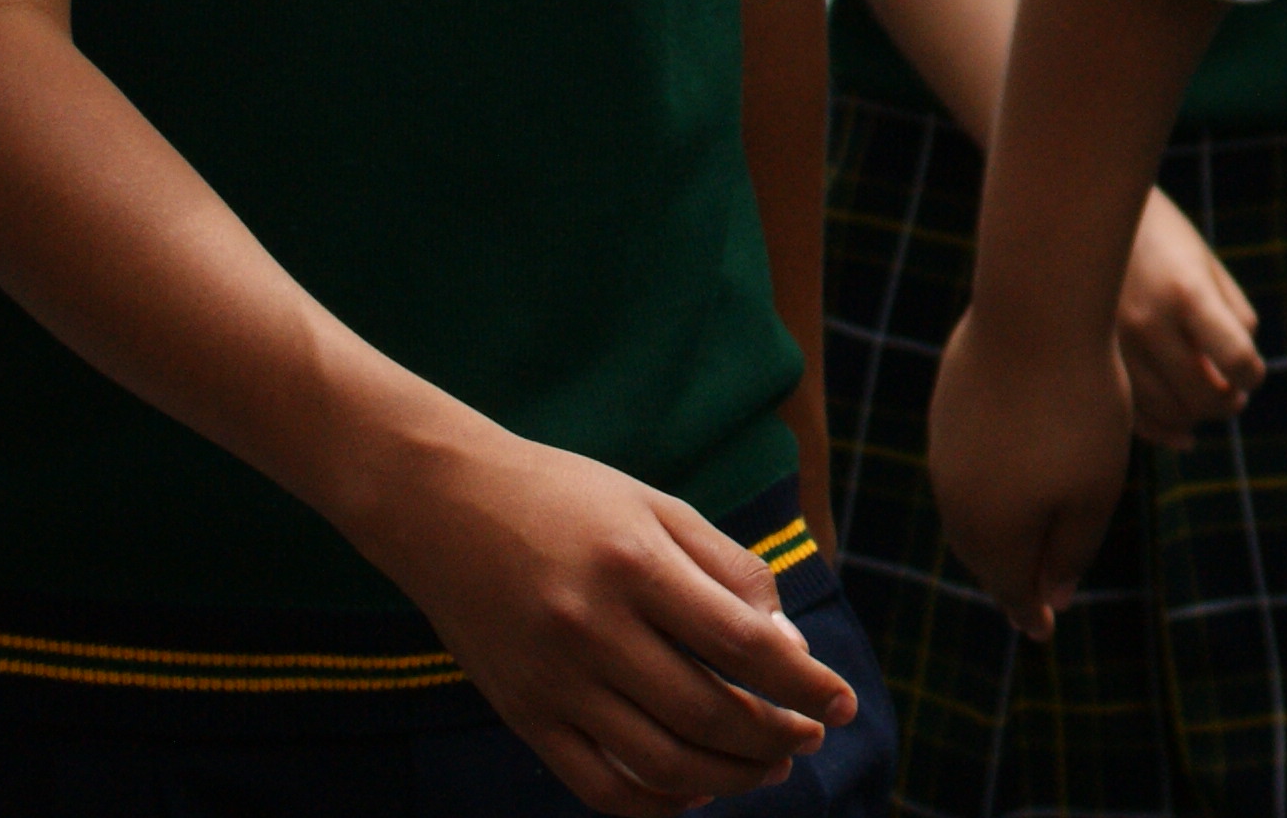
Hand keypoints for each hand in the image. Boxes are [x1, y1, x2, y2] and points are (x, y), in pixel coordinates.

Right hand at [343, 420, 855, 817]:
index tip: (844, 703)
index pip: (743, 646)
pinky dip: (657, 802)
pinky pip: (598, 785)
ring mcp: (553, 680)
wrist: (442, 507)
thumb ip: (730, 572)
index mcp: (636, 565)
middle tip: (809, 737)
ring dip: (730, 775)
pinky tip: (697, 791)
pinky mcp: (523, 715)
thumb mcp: (658, 507)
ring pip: (660, 760)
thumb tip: (788, 649)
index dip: (805, 683)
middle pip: (707, 711)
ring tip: (769, 767)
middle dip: (775, 736)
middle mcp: (592, 629)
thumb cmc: (568, 498)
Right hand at [927, 299, 1132, 639]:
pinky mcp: (946, 411)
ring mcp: (944, 452)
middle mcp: (955, 500)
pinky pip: (965, 467)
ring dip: (997, 530)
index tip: (1044, 629)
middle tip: (1032, 595)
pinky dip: (989, 484)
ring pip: (970, 511)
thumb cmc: (1080, 408)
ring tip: (1022, 540)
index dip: (1030, 612)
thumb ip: (1072, 551)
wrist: (1037, 313)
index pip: (1012, 590)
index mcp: (992, 531)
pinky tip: (1009, 476)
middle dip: (1010, 575)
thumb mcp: (1095, 491)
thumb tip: (1054, 595)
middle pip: (984, 555)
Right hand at [1117, 189, 1260, 446]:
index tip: (1252, 373)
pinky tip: (1182, 434)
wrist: (1083, 215)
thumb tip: (1240, 373)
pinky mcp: (1092, 361)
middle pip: (1203, 396)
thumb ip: (1232, 316)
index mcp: (1186, 293)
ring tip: (1207, 401)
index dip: (1253, 375)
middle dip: (1229, 403)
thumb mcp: (1205, 262)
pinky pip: (1131, 416)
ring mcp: (1116, 346)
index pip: (1237, 359)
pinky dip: (1161, 432)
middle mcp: (1147, 324)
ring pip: (1167, 413)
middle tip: (1235, 397)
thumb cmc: (1159, 236)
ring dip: (1196, 417)